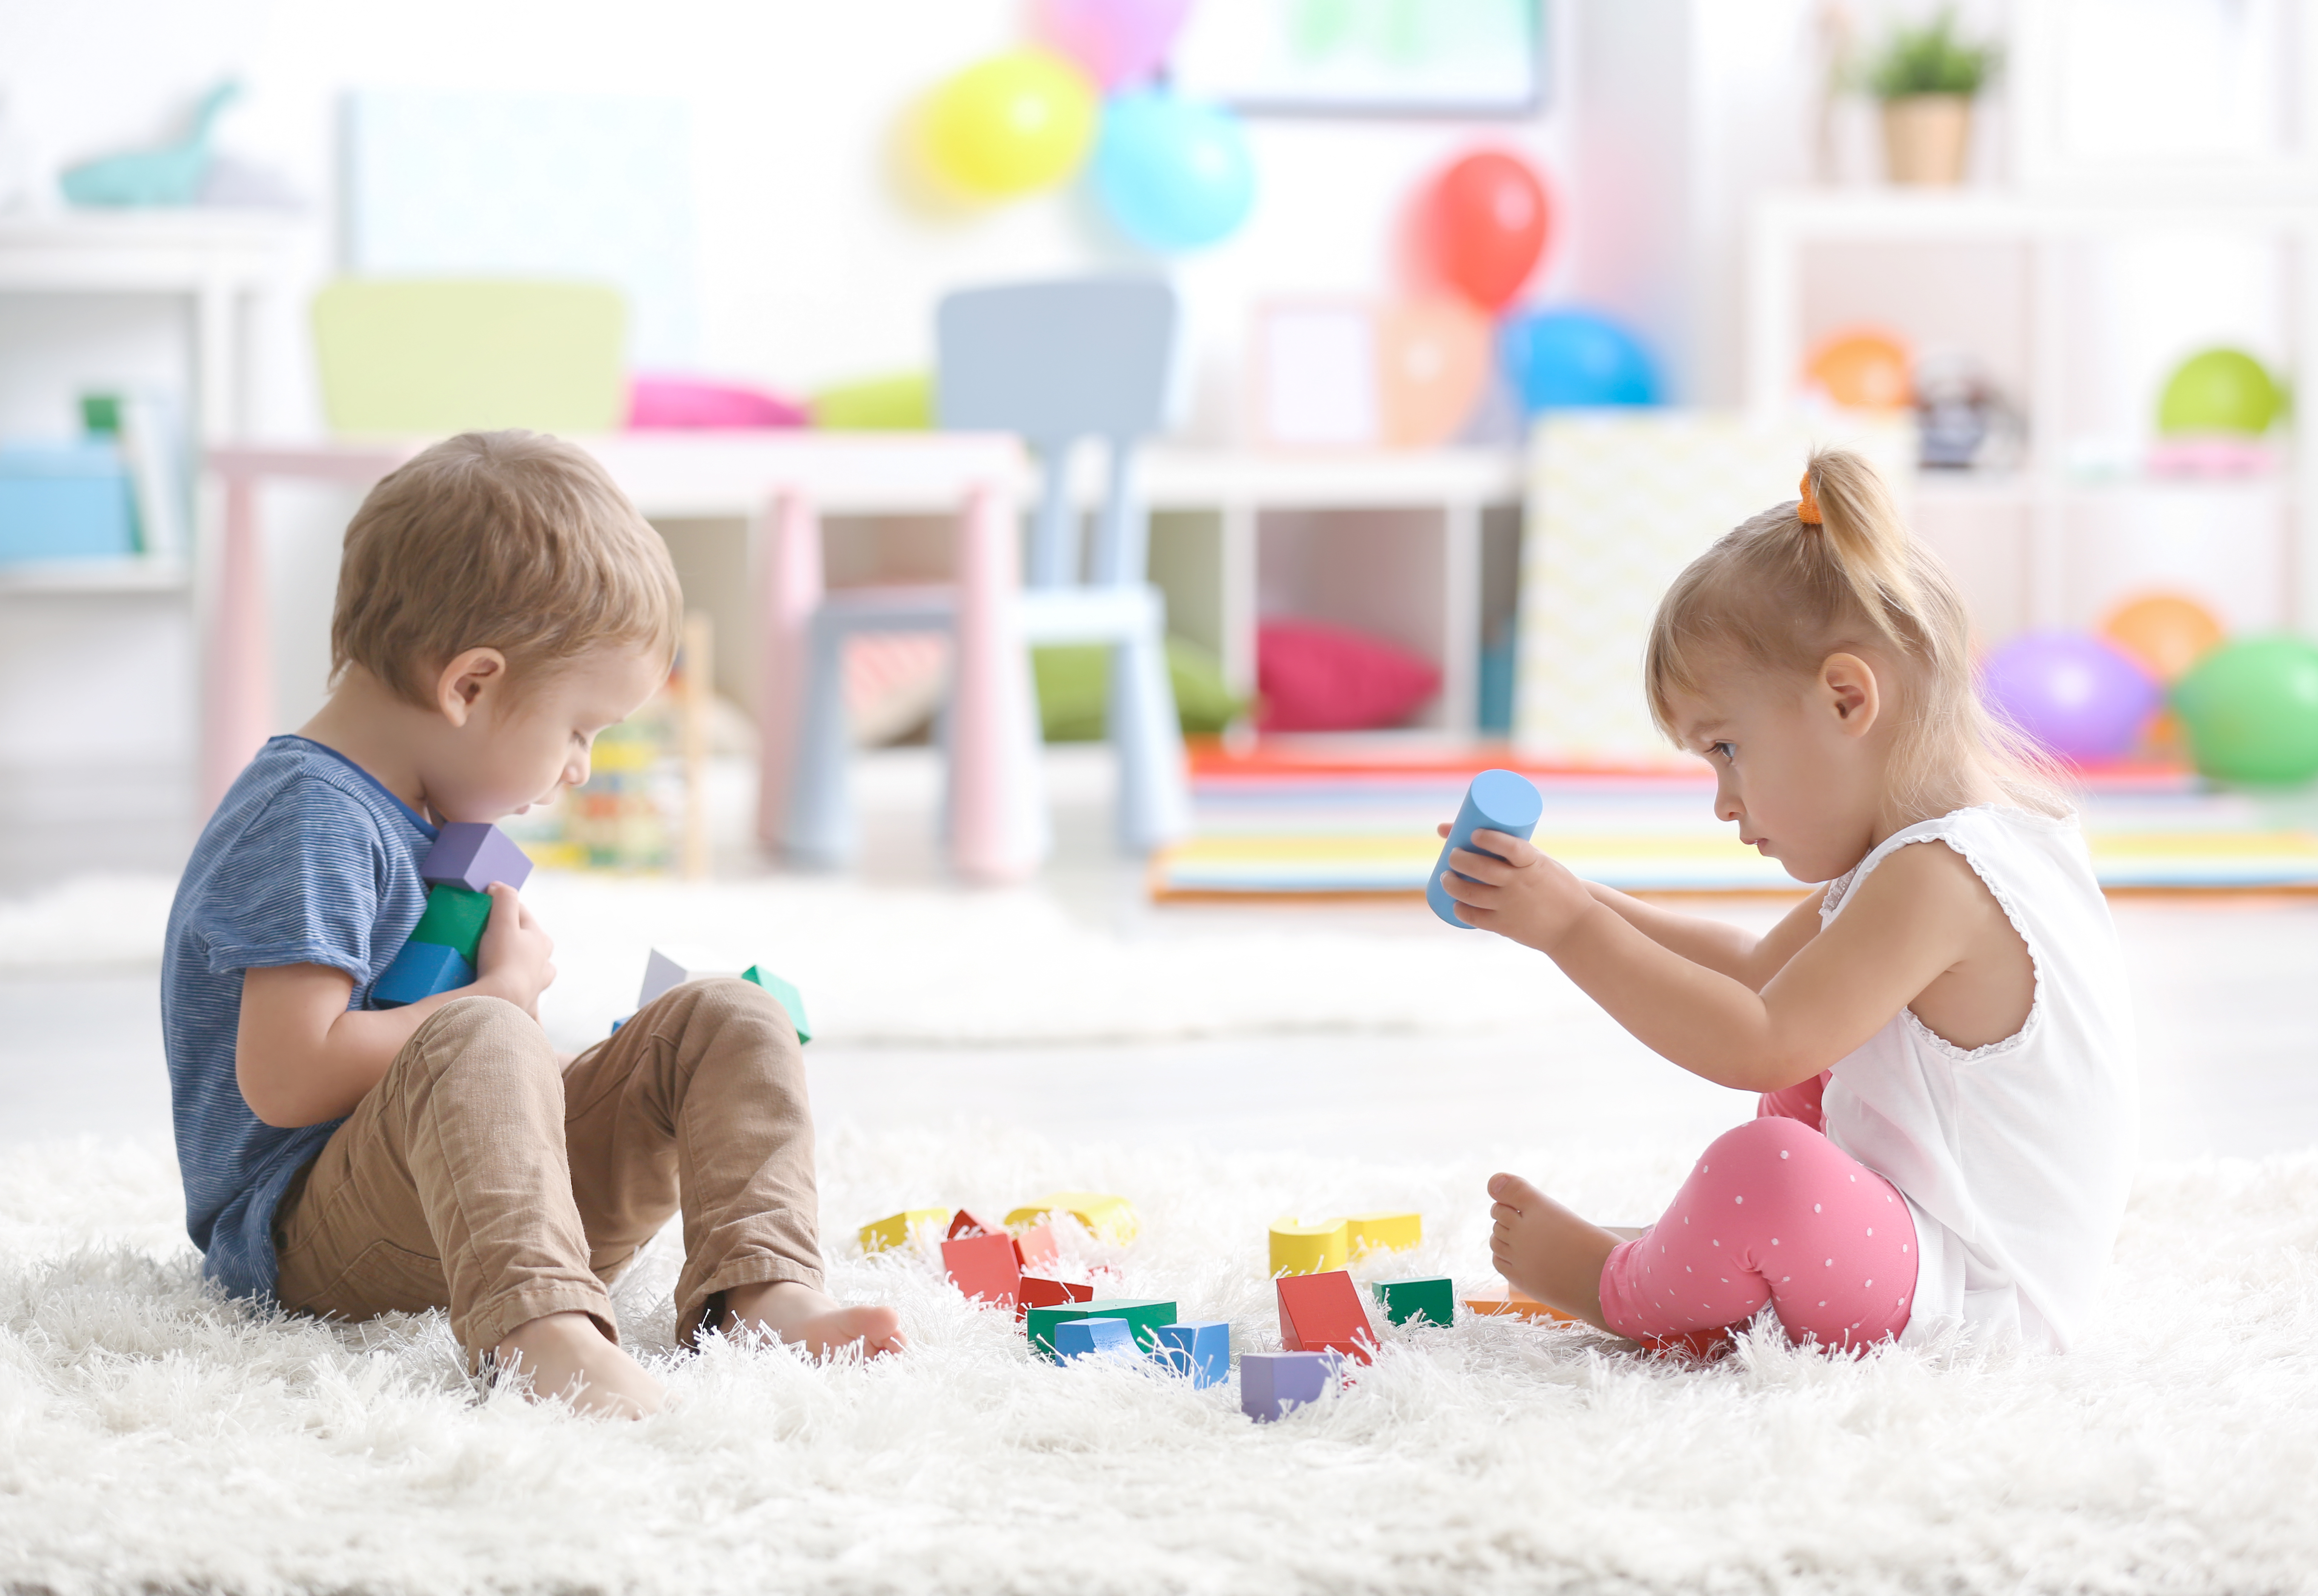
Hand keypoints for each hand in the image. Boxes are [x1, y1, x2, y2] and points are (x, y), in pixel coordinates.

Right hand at [473, 882, 554, 1017]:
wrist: (501, 1002)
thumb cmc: (502, 961)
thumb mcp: (501, 923)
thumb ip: (504, 900)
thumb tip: (499, 886)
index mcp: (540, 940)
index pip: (522, 913)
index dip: (504, 904)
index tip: (486, 900)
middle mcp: (544, 962)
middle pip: (535, 942)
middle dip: (520, 936)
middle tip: (496, 933)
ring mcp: (538, 985)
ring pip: (539, 971)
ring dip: (529, 966)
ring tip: (511, 965)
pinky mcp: (527, 1005)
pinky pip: (530, 1005)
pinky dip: (527, 1004)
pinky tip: (522, 1008)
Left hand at [1437, 826, 1596, 953]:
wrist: (1575, 927)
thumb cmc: (1556, 888)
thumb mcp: (1543, 865)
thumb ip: (1516, 853)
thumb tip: (1481, 833)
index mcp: (1535, 864)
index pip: (1510, 846)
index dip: (1489, 838)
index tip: (1474, 833)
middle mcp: (1520, 884)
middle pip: (1481, 869)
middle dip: (1458, 859)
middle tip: (1452, 854)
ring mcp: (1511, 906)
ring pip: (1471, 893)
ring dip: (1452, 884)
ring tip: (1446, 876)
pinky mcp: (1505, 926)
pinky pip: (1475, 917)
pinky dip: (1460, 909)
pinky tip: (1455, 904)